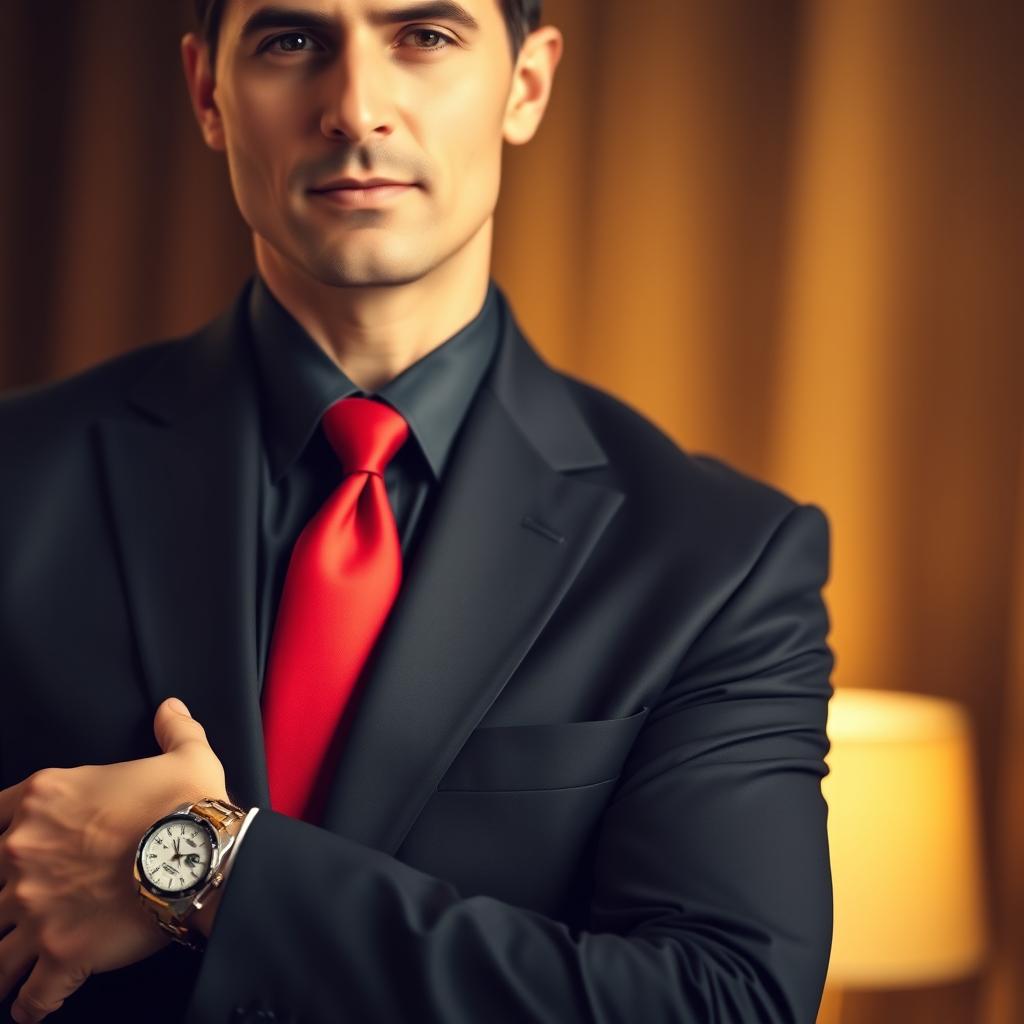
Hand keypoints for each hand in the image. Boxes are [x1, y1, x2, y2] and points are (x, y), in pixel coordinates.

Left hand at [0, 698, 228, 1022]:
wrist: (201, 852)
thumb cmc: (187, 801)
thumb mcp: (186, 754)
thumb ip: (173, 729)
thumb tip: (171, 708)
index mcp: (45, 798)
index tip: (2, 854)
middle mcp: (25, 852)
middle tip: (10, 911)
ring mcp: (36, 906)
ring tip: (4, 973)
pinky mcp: (60, 952)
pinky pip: (32, 993)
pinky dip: (30, 1005)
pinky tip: (30, 1009)